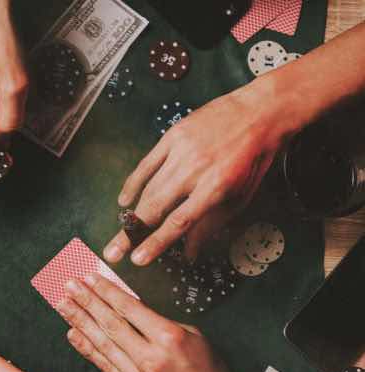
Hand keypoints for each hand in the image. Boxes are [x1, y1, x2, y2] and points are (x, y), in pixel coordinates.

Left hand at [57, 273, 259, 371]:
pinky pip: (104, 366)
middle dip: (86, 302)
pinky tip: (73, 334)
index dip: (106, 292)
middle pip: (110, 324)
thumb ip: (161, 322)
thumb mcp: (193, 337)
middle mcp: (150, 358)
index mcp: (169, 339)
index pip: (129, 309)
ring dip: (79, 322)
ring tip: (63, 305)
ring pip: (102, 344)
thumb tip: (132, 308)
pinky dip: (87, 348)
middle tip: (69, 286)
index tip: (90, 279)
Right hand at [104, 85, 295, 265]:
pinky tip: (123, 200)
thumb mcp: (240, 196)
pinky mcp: (172, 136)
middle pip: (155, 207)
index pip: (179, 221)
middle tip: (112, 253)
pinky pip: (146, 164)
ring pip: (149, 188)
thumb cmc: (253, 159)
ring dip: (132, 213)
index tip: (138, 259)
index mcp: (216, 186)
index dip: (156, 242)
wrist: (260, 112)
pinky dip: (132, 184)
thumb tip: (189, 253)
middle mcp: (195, 169)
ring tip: (121, 232)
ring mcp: (181, 151)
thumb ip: (211, 225)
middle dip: (131, 234)